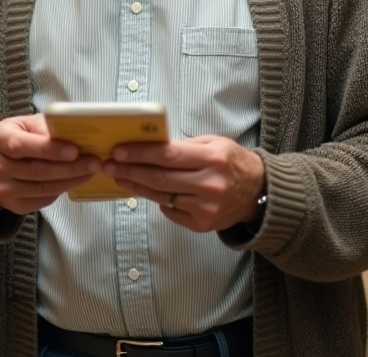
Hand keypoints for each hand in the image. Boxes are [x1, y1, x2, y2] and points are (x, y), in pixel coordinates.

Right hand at [0, 113, 100, 215]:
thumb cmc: (12, 140)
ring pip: (42, 188)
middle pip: (36, 170)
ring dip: (71, 180)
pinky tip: (75, 181)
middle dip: (69, 167)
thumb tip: (72, 135)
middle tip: (93, 162)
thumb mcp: (23, 125)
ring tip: (90, 171)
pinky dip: (62, 190)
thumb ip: (44, 127)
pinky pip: (42, 200)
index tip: (74, 150)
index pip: (23, 146)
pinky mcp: (13, 206)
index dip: (50, 149)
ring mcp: (3, 189)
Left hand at [105, 136, 265, 232]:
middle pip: (160, 178)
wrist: (257, 192)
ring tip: (119, 177)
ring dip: (136, 186)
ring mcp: (205, 208)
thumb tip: (149, 146)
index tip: (119, 151)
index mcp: (213, 158)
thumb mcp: (214, 143)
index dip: (140, 153)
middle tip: (109, 165)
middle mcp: (209, 184)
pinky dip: (158, 200)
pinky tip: (146, 191)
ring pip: (161, 196)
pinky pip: (171, 211)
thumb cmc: (232, 162)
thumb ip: (184, 146)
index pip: (168, 155)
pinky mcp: (202, 224)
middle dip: (130, 171)